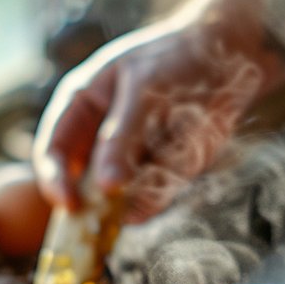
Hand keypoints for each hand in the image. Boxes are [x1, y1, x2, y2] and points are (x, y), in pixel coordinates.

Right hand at [33, 18, 269, 222]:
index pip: (54, 151)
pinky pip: (156, 194)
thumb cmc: (177, 60)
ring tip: (165, 152)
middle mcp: (101, 137)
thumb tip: (106, 188)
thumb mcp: (144, 92)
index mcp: (81, 106)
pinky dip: (165, 186)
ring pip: (121, 195)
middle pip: (82, 184)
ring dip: (137, 193)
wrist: (230, 58)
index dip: (55, 181)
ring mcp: (131, 158)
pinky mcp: (161, 172)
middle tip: (100, 226)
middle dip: (91, 205)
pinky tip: (184, 150)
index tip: (69, 207)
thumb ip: (122, 139)